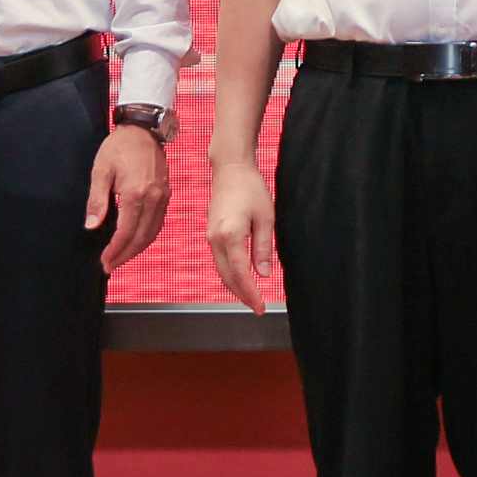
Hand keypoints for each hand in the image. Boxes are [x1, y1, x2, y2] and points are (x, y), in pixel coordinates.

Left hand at [86, 119, 169, 271]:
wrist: (143, 129)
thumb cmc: (119, 146)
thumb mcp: (101, 171)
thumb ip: (97, 201)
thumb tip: (92, 226)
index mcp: (135, 193)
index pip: (126, 232)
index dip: (114, 250)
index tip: (104, 262)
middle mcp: (153, 198)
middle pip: (141, 237)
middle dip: (125, 255)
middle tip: (110, 266)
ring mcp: (163, 197)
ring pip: (152, 233)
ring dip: (137, 249)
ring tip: (121, 258)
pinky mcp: (166, 194)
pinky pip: (158, 222)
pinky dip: (147, 236)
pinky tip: (135, 241)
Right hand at [209, 157, 279, 312]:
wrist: (230, 168)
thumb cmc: (250, 187)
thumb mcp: (265, 218)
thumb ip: (263, 248)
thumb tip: (263, 274)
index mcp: (229, 236)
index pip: (240, 274)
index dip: (250, 294)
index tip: (260, 306)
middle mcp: (215, 239)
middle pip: (226, 277)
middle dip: (242, 295)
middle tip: (257, 307)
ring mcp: (210, 237)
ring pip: (221, 271)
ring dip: (235, 286)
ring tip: (251, 297)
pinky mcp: (211, 234)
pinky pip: (219, 261)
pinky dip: (229, 273)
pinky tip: (241, 278)